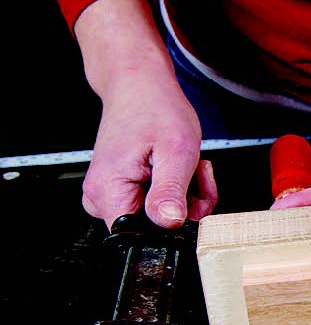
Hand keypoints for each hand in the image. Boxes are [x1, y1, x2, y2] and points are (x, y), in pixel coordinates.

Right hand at [75, 0, 217, 228]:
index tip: (189, 200)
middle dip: (186, 207)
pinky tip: (180, 168)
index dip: (172, 228)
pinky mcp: (124, 189)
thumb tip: (169, 223)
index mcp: (109, 192)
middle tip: (194, 174)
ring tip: (187, 165)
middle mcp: (102, 197)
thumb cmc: (155, 109)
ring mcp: (112, 194)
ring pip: (161, 218)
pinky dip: (179, 190)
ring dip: (186, 196)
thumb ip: (170, 191)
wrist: (140, 85)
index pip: (140, 239)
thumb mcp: (175, 151)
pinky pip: (158, 205)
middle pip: (154, 230)